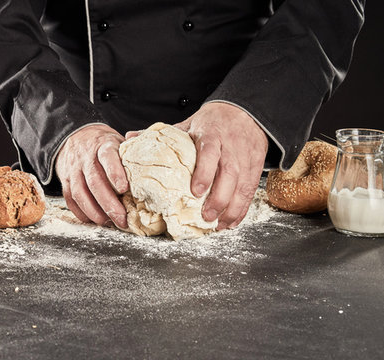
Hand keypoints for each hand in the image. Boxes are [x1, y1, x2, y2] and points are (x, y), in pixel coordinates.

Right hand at [55, 124, 128, 227]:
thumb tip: (147, 151)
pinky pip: (70, 199)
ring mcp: (73, 170)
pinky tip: (93, 220)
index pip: (107, 157)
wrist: (75, 137)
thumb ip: (132, 146)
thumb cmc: (103, 144)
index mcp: (102, 146)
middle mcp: (86, 158)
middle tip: (122, 218)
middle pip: (94, 181)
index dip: (115, 173)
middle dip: (108, 203)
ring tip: (108, 222)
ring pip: (80, 193)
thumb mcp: (117, 140)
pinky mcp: (65, 181)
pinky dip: (81, 212)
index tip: (124, 189)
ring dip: (94, 211)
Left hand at [173, 102, 267, 228]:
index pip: (209, 153)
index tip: (195, 191)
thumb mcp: (187, 123)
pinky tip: (231, 222)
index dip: (204, 173)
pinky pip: (250, 190)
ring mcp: (245, 157)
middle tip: (206, 216)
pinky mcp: (255, 167)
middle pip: (229, 173)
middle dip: (219, 198)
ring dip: (232, 208)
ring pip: (243, 185)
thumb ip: (162, 134)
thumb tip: (129, 138)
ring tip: (218, 225)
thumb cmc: (211, 122)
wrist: (244, 113)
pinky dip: (242, 208)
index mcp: (211, 134)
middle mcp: (230, 146)